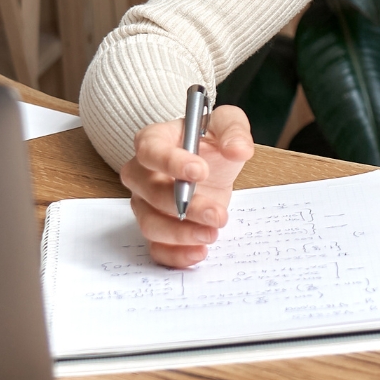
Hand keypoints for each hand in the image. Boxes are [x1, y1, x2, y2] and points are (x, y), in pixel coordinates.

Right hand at [116, 104, 256, 267]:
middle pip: (149, 192)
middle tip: (216, 213)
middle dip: (185, 205)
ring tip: (212, 233)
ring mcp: (144, 204)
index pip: (149, 150)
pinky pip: (155, 248)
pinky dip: (175, 255)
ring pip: (150, 224)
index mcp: (154, 140)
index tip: (200, 171)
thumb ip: (234, 131)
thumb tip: (238, 149)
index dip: (171, 162)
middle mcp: (141, 173)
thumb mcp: (227, 124)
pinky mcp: (156, 228)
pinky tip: (199, 252)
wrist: (210, 165)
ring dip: (181, 233)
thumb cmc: (210, 140)